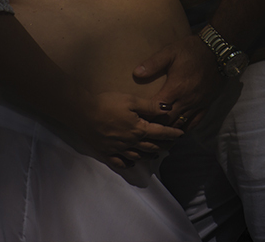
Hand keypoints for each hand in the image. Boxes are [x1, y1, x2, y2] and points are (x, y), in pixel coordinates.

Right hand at [69, 91, 184, 171]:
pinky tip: (131, 164)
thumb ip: (150, 106)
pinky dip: (127, 164)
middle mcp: (130, 143)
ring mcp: (118, 149)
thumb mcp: (131, 100)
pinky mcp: (106, 152)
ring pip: (138, 156)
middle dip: (163, 145)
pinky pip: (119, 162)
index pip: (160, 133)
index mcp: (138, 129)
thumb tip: (168, 109)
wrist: (82, 112)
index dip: (172, 133)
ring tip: (156, 153)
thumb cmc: (107, 103)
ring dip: (149, 155)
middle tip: (172, 144)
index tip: (182, 133)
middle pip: (151, 147)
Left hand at [133, 35, 225, 129]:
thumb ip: (153, 63)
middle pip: (168, 121)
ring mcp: (197, 104)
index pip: (156, 110)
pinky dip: (185, 129)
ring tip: (158, 139)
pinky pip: (195, 122)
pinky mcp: (206, 104)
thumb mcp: (170, 52)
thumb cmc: (191, 50)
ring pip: (181, 125)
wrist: (218, 51)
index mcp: (175, 89)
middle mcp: (186, 100)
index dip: (146, 117)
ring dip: (169, 132)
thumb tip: (135, 73)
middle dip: (156, 128)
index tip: (136, 121)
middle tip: (144, 134)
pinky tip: (178, 134)